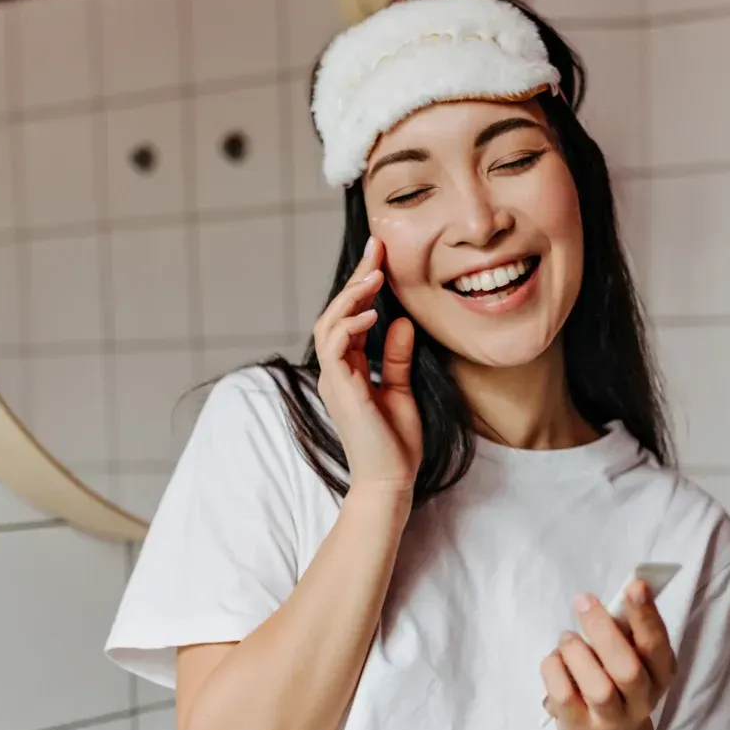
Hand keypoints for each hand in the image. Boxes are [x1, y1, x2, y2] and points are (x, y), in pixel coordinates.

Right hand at [313, 238, 422, 495]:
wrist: (391, 480)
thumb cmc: (395, 443)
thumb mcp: (401, 389)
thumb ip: (396, 356)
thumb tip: (401, 322)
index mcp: (348, 368)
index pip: (350, 316)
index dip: (363, 284)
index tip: (380, 254)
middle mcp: (336, 370)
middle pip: (335, 312)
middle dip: (356, 278)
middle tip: (377, 250)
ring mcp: (335, 379)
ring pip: (328, 324)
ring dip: (351, 297)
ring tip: (373, 276)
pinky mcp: (342, 390)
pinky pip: (334, 347)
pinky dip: (350, 326)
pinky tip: (373, 313)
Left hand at [541, 581, 676, 729]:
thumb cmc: (618, 682)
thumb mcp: (632, 656)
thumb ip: (628, 630)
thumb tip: (624, 591)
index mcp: (660, 675)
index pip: (657, 645)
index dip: (647, 616)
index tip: (635, 585)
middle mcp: (641, 701)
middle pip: (627, 669)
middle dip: (604, 630)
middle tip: (583, 600)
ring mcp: (611, 720)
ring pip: (596, 687)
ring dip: (576, 652)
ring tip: (567, 637)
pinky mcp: (580, 728)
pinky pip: (564, 696)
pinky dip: (555, 669)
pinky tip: (555, 659)